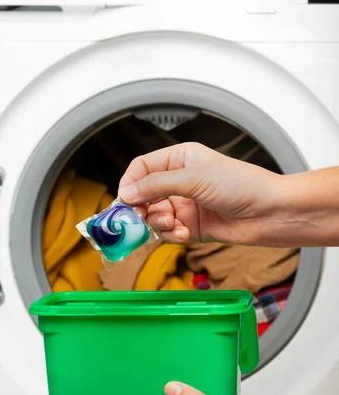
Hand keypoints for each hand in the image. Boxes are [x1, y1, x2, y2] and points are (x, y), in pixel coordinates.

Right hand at [118, 143, 338, 247]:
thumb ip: (157, 185)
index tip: (126, 200)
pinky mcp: (191, 226)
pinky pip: (168, 232)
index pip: (141, 168)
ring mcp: (184, 205)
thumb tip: (127, 192)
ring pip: (153, 216)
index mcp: (179, 159)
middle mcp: (179, 181)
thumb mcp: (194, 178)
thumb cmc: (241, 185)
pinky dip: (171, 235)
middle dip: (142, 208)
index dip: (131, 183)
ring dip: (158, 223)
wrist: (268, 212)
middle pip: (143, 195)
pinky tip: (183, 233)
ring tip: (173, 224)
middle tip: (142, 217)